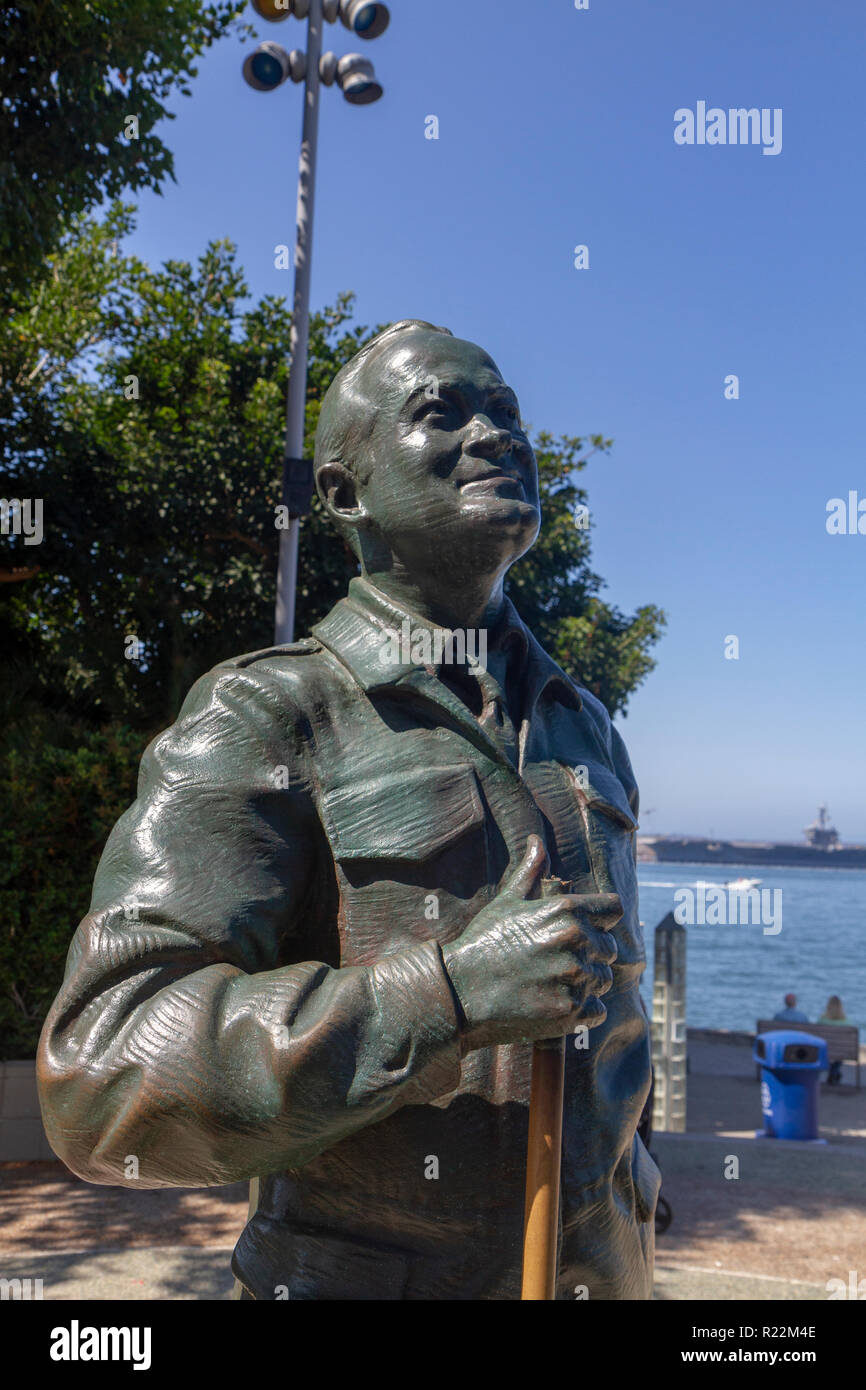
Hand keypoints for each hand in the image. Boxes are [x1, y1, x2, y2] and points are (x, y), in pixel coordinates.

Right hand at [441, 835, 621, 1050]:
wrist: (459, 990)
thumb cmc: (484, 942)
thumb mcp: (506, 901)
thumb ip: (531, 871)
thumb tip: (536, 840)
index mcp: (565, 911)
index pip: (615, 909)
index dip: (601, 919)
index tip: (586, 928)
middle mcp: (575, 942)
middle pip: (609, 948)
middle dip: (589, 954)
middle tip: (555, 960)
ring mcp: (574, 979)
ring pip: (603, 979)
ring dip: (585, 982)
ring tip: (552, 981)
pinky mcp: (570, 1012)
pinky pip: (597, 1009)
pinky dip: (582, 1010)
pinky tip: (554, 1001)